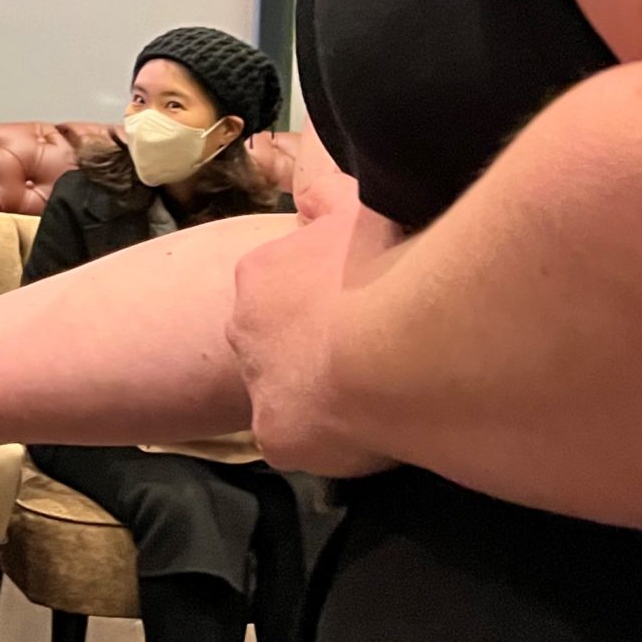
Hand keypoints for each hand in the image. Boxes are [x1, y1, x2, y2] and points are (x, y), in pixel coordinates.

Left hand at [228, 176, 405, 477]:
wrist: (397, 344)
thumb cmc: (384, 267)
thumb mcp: (359, 208)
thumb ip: (330, 198)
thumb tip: (310, 200)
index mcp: (259, 275)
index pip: (280, 291)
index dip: (323, 301)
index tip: (363, 307)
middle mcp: (243, 329)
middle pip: (276, 343)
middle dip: (313, 349)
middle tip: (371, 355)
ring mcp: (257, 386)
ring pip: (286, 394)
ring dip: (322, 396)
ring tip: (380, 396)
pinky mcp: (276, 438)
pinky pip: (303, 442)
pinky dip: (335, 441)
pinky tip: (375, 431)